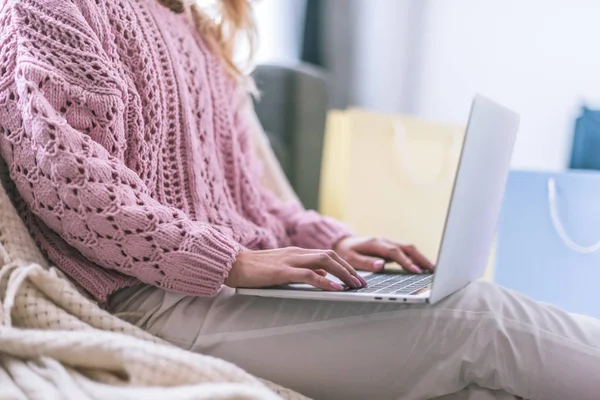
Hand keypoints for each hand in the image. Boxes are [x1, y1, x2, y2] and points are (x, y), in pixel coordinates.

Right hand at [225, 247, 367, 290]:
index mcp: (298, 252)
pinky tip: (335, 289)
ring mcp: (290, 260)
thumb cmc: (257, 269)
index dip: (345, 265)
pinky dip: (325, 282)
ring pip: (324, 262)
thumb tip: (323, 275)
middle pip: (331, 256)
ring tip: (354, 285)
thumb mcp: (284, 267)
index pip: (328, 254)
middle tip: (361, 283)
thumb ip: (303, 269)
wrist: (234, 264)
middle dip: (349, 269)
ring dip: (342, 274)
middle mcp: (297, 253)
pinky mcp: (282, 271)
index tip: (356, 277)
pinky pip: (309, 275)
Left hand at [333, 237, 434, 273]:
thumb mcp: (350, 258)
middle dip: (421, 258)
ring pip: (409, 249)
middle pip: (407, 247)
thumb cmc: (346, 252)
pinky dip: (416, 258)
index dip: (406, 261)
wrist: (343, 242)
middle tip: (433, 269)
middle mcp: (385, 241)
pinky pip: (406, 252)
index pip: (394, 252)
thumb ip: (365, 262)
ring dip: (421, 258)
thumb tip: (381, 265)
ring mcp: (389, 243)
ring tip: (433, 269)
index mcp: (375, 243)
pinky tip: (423, 267)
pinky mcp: (391, 247)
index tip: (416, 271)